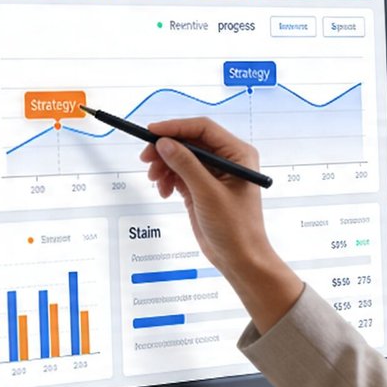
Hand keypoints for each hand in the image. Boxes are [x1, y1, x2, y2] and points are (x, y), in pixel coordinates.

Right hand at [139, 117, 300, 330]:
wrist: (240, 259)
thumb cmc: (236, 228)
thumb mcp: (208, 193)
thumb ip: (186, 165)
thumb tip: (164, 143)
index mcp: (238, 154)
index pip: (203, 129)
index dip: (176, 128)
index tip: (152, 132)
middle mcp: (227, 160)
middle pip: (189, 142)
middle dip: (166, 149)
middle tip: (146, 158)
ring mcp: (213, 174)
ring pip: (181, 157)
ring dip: (164, 165)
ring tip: (156, 181)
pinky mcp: (201, 188)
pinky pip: (180, 174)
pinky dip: (168, 179)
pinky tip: (164, 191)